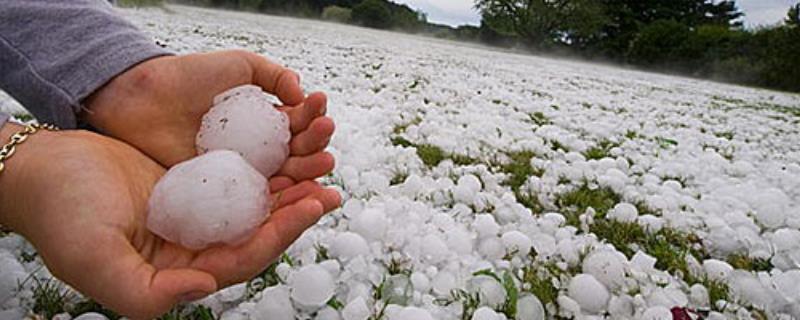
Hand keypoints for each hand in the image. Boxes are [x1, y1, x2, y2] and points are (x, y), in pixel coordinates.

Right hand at [0, 126, 340, 318]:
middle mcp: (194, 247)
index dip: (281, 234)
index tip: (312, 205)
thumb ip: (145, 291)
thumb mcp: (93, 259)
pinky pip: (238, 179)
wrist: (42, 170)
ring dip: (288, 188)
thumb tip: (205, 287)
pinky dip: (264, 167)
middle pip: (259, 232)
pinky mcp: (193, 186)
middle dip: (297, 211)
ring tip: (320, 162)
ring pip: (254, 206)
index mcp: (180, 271)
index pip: (244, 258)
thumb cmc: (60, 215)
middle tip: (330, 185)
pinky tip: (286, 150)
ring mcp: (196, 215)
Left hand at [84, 50, 335, 183]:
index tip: (320, 106)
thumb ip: (274, 75)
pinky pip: (257, 196)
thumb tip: (302, 94)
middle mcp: (258, 148)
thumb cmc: (188, 77)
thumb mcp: (239, 65)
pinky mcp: (224, 190)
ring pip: (285, 175)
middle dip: (317, 144)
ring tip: (324, 162)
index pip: (299, 123)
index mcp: (265, 119)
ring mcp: (243, 170)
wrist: (143, 99)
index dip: (313, 115)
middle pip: (299, 151)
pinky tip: (295, 187)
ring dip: (310, 170)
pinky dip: (281, 195)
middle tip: (324, 136)